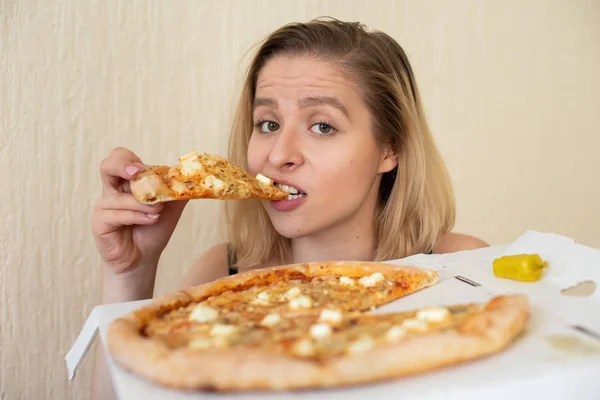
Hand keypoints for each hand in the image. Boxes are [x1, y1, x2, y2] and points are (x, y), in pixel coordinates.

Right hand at [91, 147, 187, 274]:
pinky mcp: (100, 222)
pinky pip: (117, 214)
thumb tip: (194, 177)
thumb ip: (179, 191)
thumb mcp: (171, 208)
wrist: (143, 258)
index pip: (120, 158)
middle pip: (107, 166)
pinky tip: (150, 220)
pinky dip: (136, 216)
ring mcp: (104, 206)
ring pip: (117, 196)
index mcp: (127, 182)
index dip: (129, 158)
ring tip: (157, 211)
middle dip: (122, 165)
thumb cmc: (153, 230)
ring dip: (141, 203)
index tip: (144, 167)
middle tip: (138, 172)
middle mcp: (113, 190)